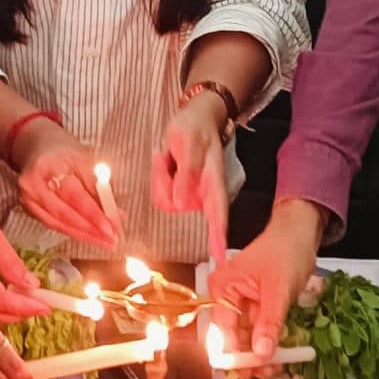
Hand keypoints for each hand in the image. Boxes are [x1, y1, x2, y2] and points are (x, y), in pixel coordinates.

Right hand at [8, 123, 121, 247]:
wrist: (36, 145)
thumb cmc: (62, 150)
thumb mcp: (83, 158)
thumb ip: (97, 186)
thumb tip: (114, 214)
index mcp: (47, 166)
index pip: (73, 195)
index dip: (93, 214)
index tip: (111, 227)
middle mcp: (32, 185)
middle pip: (64, 214)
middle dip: (91, 230)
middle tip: (113, 239)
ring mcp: (27, 200)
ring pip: (59, 224)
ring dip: (85, 235)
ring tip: (105, 241)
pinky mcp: (29, 210)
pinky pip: (54, 225)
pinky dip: (74, 231)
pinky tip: (90, 235)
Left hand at [152, 91, 231, 262]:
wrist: (194, 119)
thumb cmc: (195, 129)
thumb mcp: (189, 143)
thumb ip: (187, 172)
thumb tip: (182, 203)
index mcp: (214, 184)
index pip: (218, 216)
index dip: (219, 238)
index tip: (221, 258)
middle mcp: (203, 196)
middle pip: (174, 204)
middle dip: (164, 181)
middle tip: (169, 155)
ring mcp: (189, 196)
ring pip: (163, 199)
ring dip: (160, 176)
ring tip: (171, 156)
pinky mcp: (178, 194)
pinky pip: (158, 193)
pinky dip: (157, 176)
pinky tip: (167, 162)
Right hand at [206, 202, 322, 362]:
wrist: (300, 233)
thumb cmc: (285, 253)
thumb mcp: (278, 290)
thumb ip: (269, 323)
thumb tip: (261, 355)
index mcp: (221, 290)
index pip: (222, 331)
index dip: (234, 354)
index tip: (250, 373)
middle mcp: (225, 298)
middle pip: (232, 337)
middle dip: (248, 357)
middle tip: (268, 373)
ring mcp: (240, 303)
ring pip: (246, 337)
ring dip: (259, 353)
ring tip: (276, 367)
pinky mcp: (255, 307)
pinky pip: (258, 331)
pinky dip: (267, 343)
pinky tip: (278, 355)